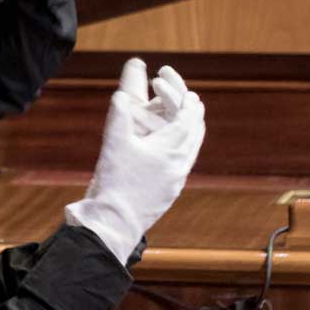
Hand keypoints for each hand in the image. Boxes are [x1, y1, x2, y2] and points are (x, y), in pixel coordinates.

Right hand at [64, 58, 204, 262]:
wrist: (115, 221)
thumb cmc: (115, 182)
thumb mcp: (114, 143)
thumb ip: (119, 115)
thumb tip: (121, 95)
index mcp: (171, 148)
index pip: (188, 116)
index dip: (185, 98)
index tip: (182, 88)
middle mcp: (181, 163)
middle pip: (196, 132)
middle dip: (192, 112)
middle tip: (187, 98)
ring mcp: (177, 179)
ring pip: (192, 149)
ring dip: (189, 130)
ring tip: (182, 121)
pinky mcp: (170, 191)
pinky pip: (184, 162)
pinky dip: (182, 146)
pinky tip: (169, 150)